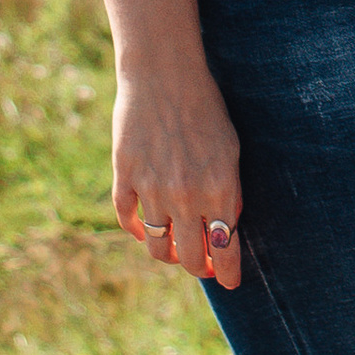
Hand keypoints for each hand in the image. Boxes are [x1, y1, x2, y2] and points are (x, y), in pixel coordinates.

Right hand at [113, 63, 243, 290]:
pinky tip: (144, 226)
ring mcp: (152, 190)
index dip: (228, 272)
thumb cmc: (205, 106)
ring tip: (175, 247)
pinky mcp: (125, 178)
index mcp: (220, 187)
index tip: (230, 282)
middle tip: (203, 265)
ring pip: (156, 246)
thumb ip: (229, 189)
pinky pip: (127, 220)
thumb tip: (226, 226)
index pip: (226, 247)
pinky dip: (136, 229)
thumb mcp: (230, 146)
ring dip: (167, 253)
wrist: (164, 72)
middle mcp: (186, 196)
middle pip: (189, 257)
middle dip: (199, 267)